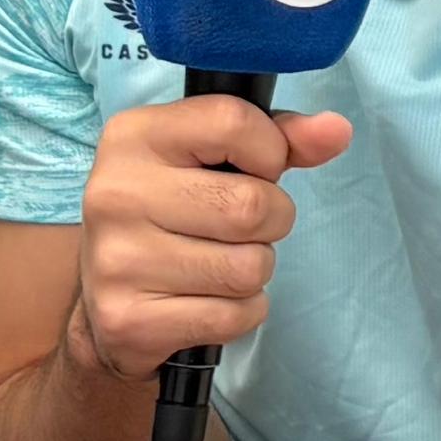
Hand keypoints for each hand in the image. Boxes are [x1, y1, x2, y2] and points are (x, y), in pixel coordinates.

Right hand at [68, 95, 354, 376]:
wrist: (104, 306)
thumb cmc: (173, 214)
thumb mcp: (213, 159)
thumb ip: (279, 138)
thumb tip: (336, 130)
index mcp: (133, 136)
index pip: (234, 122)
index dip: (270, 151)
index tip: (256, 169)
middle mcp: (116, 193)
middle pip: (252, 206)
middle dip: (271, 222)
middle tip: (239, 229)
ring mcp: (118, 260)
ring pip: (250, 268)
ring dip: (254, 271)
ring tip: (217, 263)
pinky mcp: (129, 319)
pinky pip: (234, 315)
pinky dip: (239, 312)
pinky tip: (206, 299)